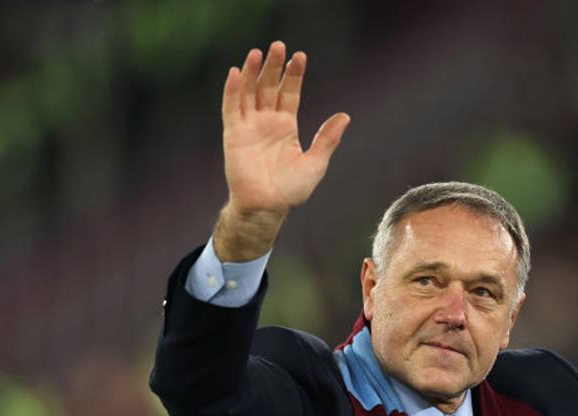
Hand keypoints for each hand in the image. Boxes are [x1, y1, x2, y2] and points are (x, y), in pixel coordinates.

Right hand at [216, 41, 350, 260]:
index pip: (290, 92)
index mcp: (286, 126)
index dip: (294, 75)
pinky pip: (231, 108)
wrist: (268, 207)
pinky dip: (232, 90)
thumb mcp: (315, 162)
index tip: (300, 56)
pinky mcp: (233, 134)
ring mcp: (249, 126)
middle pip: (268, 87)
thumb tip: (345, 116)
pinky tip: (236, 73)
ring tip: (256, 53)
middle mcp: (267, 122)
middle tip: (277, 45)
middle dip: (272, 66)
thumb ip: (327, 138)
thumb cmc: (291, 189)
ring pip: (248, 92)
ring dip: (251, 72)